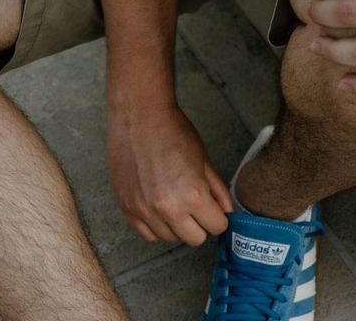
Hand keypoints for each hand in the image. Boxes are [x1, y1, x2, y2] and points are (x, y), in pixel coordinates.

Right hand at [107, 105, 232, 245]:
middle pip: (195, 239)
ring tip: (174, 200)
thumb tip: (227, 212)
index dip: (218, 216)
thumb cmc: (172, 131)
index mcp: (192, 195)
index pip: (217, 227)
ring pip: (170, 239)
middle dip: (200, 224)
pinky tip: (158, 207)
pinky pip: (147, 235)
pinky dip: (155, 226)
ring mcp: (144, 211)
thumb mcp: (204, 160)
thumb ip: (218, 190)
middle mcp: (168, 209)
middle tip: (195, 204)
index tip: (213, 207)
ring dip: (177, 225)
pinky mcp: (127, 208)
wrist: (139, 116)